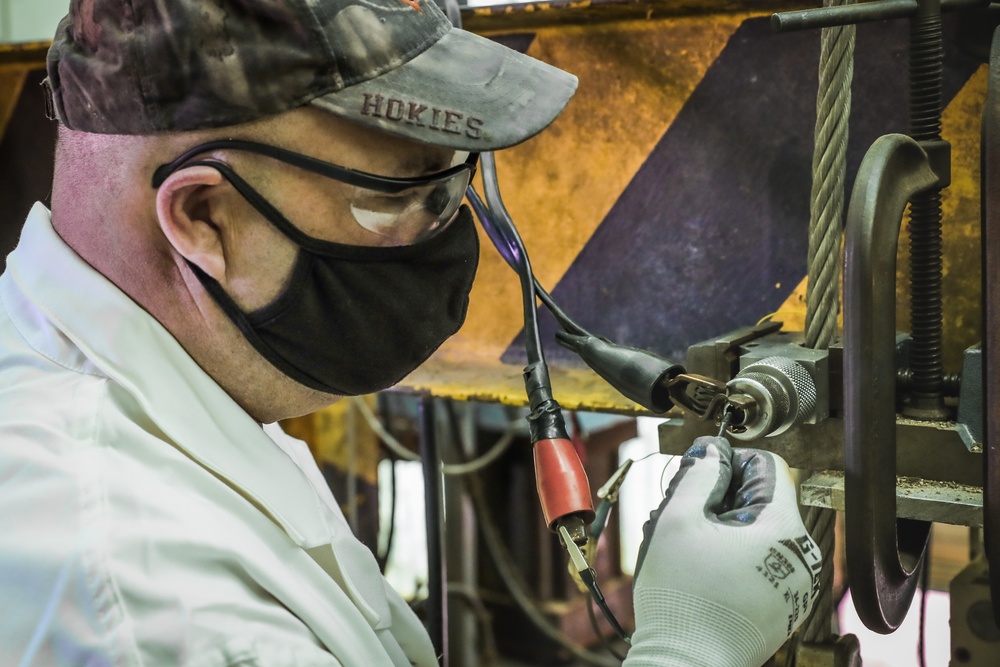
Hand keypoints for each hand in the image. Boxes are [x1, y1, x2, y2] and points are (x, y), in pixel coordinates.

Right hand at [624, 436, 821, 666]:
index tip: (702, 477)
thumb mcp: (678, 519)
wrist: (687, 662)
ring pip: (760, 534)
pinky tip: (704, 573)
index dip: (730, 463)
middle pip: (763, 501)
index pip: (768, 467)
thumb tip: (712, 449)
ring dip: (724, 531)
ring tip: (691, 550)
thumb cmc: (683, 598)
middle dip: (721, 501)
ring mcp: (796, 586)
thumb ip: (699, 474)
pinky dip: (734, 560)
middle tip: (687, 517)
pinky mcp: (783, 607)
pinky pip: (763, 565)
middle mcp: (801, 557)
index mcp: (783, 529)